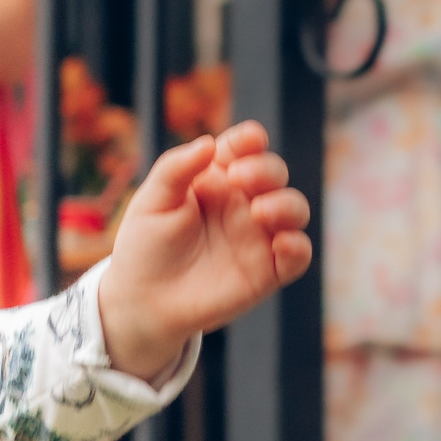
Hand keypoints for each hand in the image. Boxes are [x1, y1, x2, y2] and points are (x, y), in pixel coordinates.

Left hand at [97, 122, 312, 380]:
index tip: (249, 139)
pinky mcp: (268, 270)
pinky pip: (297, 255)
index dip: (250, 140)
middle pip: (273, 174)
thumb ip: (175, 169)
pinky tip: (281, 243)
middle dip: (266, 169)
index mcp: (216, 180)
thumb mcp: (151, 202)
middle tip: (241, 177)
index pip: (242, 150)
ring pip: (294, 210)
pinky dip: (297, 247)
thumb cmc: (145, 246)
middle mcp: (243, 204)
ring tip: (260, 211)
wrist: (143, 301)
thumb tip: (208, 143)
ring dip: (286, 204)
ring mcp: (258, 236)